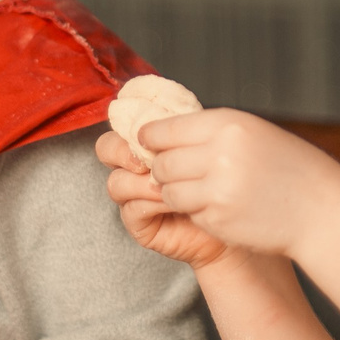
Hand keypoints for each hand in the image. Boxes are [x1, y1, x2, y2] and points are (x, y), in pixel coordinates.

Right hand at [96, 127, 230, 266]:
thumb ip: (181, 130)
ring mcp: (133, 196)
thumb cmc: (218, 179)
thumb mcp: (201, 146)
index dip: (128, 123)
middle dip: (121, 151)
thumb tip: (165, 116)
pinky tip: (175, 203)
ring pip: (116, 182)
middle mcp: (134, 167)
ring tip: (171, 185)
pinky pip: (132, 209)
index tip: (149, 130)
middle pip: (106, 149)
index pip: (123, 124)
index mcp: (147, 143)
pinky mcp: (138, 223)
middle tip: (143, 159)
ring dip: (143, 182)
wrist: (233, 217)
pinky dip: (153, 204)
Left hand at [113, 107, 339, 262]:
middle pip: (162, 162)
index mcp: (228, 125)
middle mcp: (219, 154)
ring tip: (196, 190)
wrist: (321, 210)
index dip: (151, 137)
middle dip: (161, 169)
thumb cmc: (290, 168)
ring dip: (174, 192)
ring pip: (168, 191)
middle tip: (171, 172)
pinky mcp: (218, 219)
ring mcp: (218, 190)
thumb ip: (212, 132)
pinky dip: (195, 210)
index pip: (165, 129)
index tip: (148, 143)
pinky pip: (188, 212)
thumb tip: (163, 133)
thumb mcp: (255, 133)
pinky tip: (217, 206)